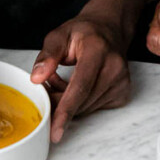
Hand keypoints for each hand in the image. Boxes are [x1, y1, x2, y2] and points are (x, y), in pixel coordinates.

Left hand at [31, 13, 130, 142]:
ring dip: (69, 102)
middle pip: (81, 101)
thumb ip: (47, 55)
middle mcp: (114, 67)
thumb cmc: (84, 33)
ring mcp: (121, 82)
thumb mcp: (60, 35)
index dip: (65, 110)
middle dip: (58, 102)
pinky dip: (81, 103)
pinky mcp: (123, 93)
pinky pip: (94, 108)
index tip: (54, 130)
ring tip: (64, 80)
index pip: (80, 87)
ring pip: (86, 108)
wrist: (110, 29)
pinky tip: (79, 86)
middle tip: (48, 85)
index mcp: (98, 50)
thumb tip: (36, 78)